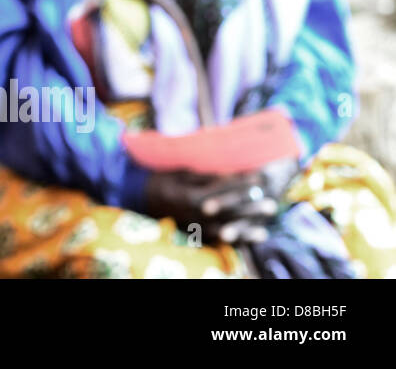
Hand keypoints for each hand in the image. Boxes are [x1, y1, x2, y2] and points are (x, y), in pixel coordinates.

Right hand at [143, 169, 279, 243]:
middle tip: (271, 205)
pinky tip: (253, 238)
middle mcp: (194, 214)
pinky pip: (219, 241)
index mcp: (191, 196)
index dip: (243, 183)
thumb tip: (233, 176)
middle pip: (228, 212)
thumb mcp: (183, 173)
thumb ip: (207, 177)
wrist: (142, 197)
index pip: (223, 190)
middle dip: (251, 208)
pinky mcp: (195, 235)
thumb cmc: (165, 180)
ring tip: (265, 229)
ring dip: (247, 229)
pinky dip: (237, 241)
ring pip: (226, 229)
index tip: (260, 178)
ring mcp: (195, 227)